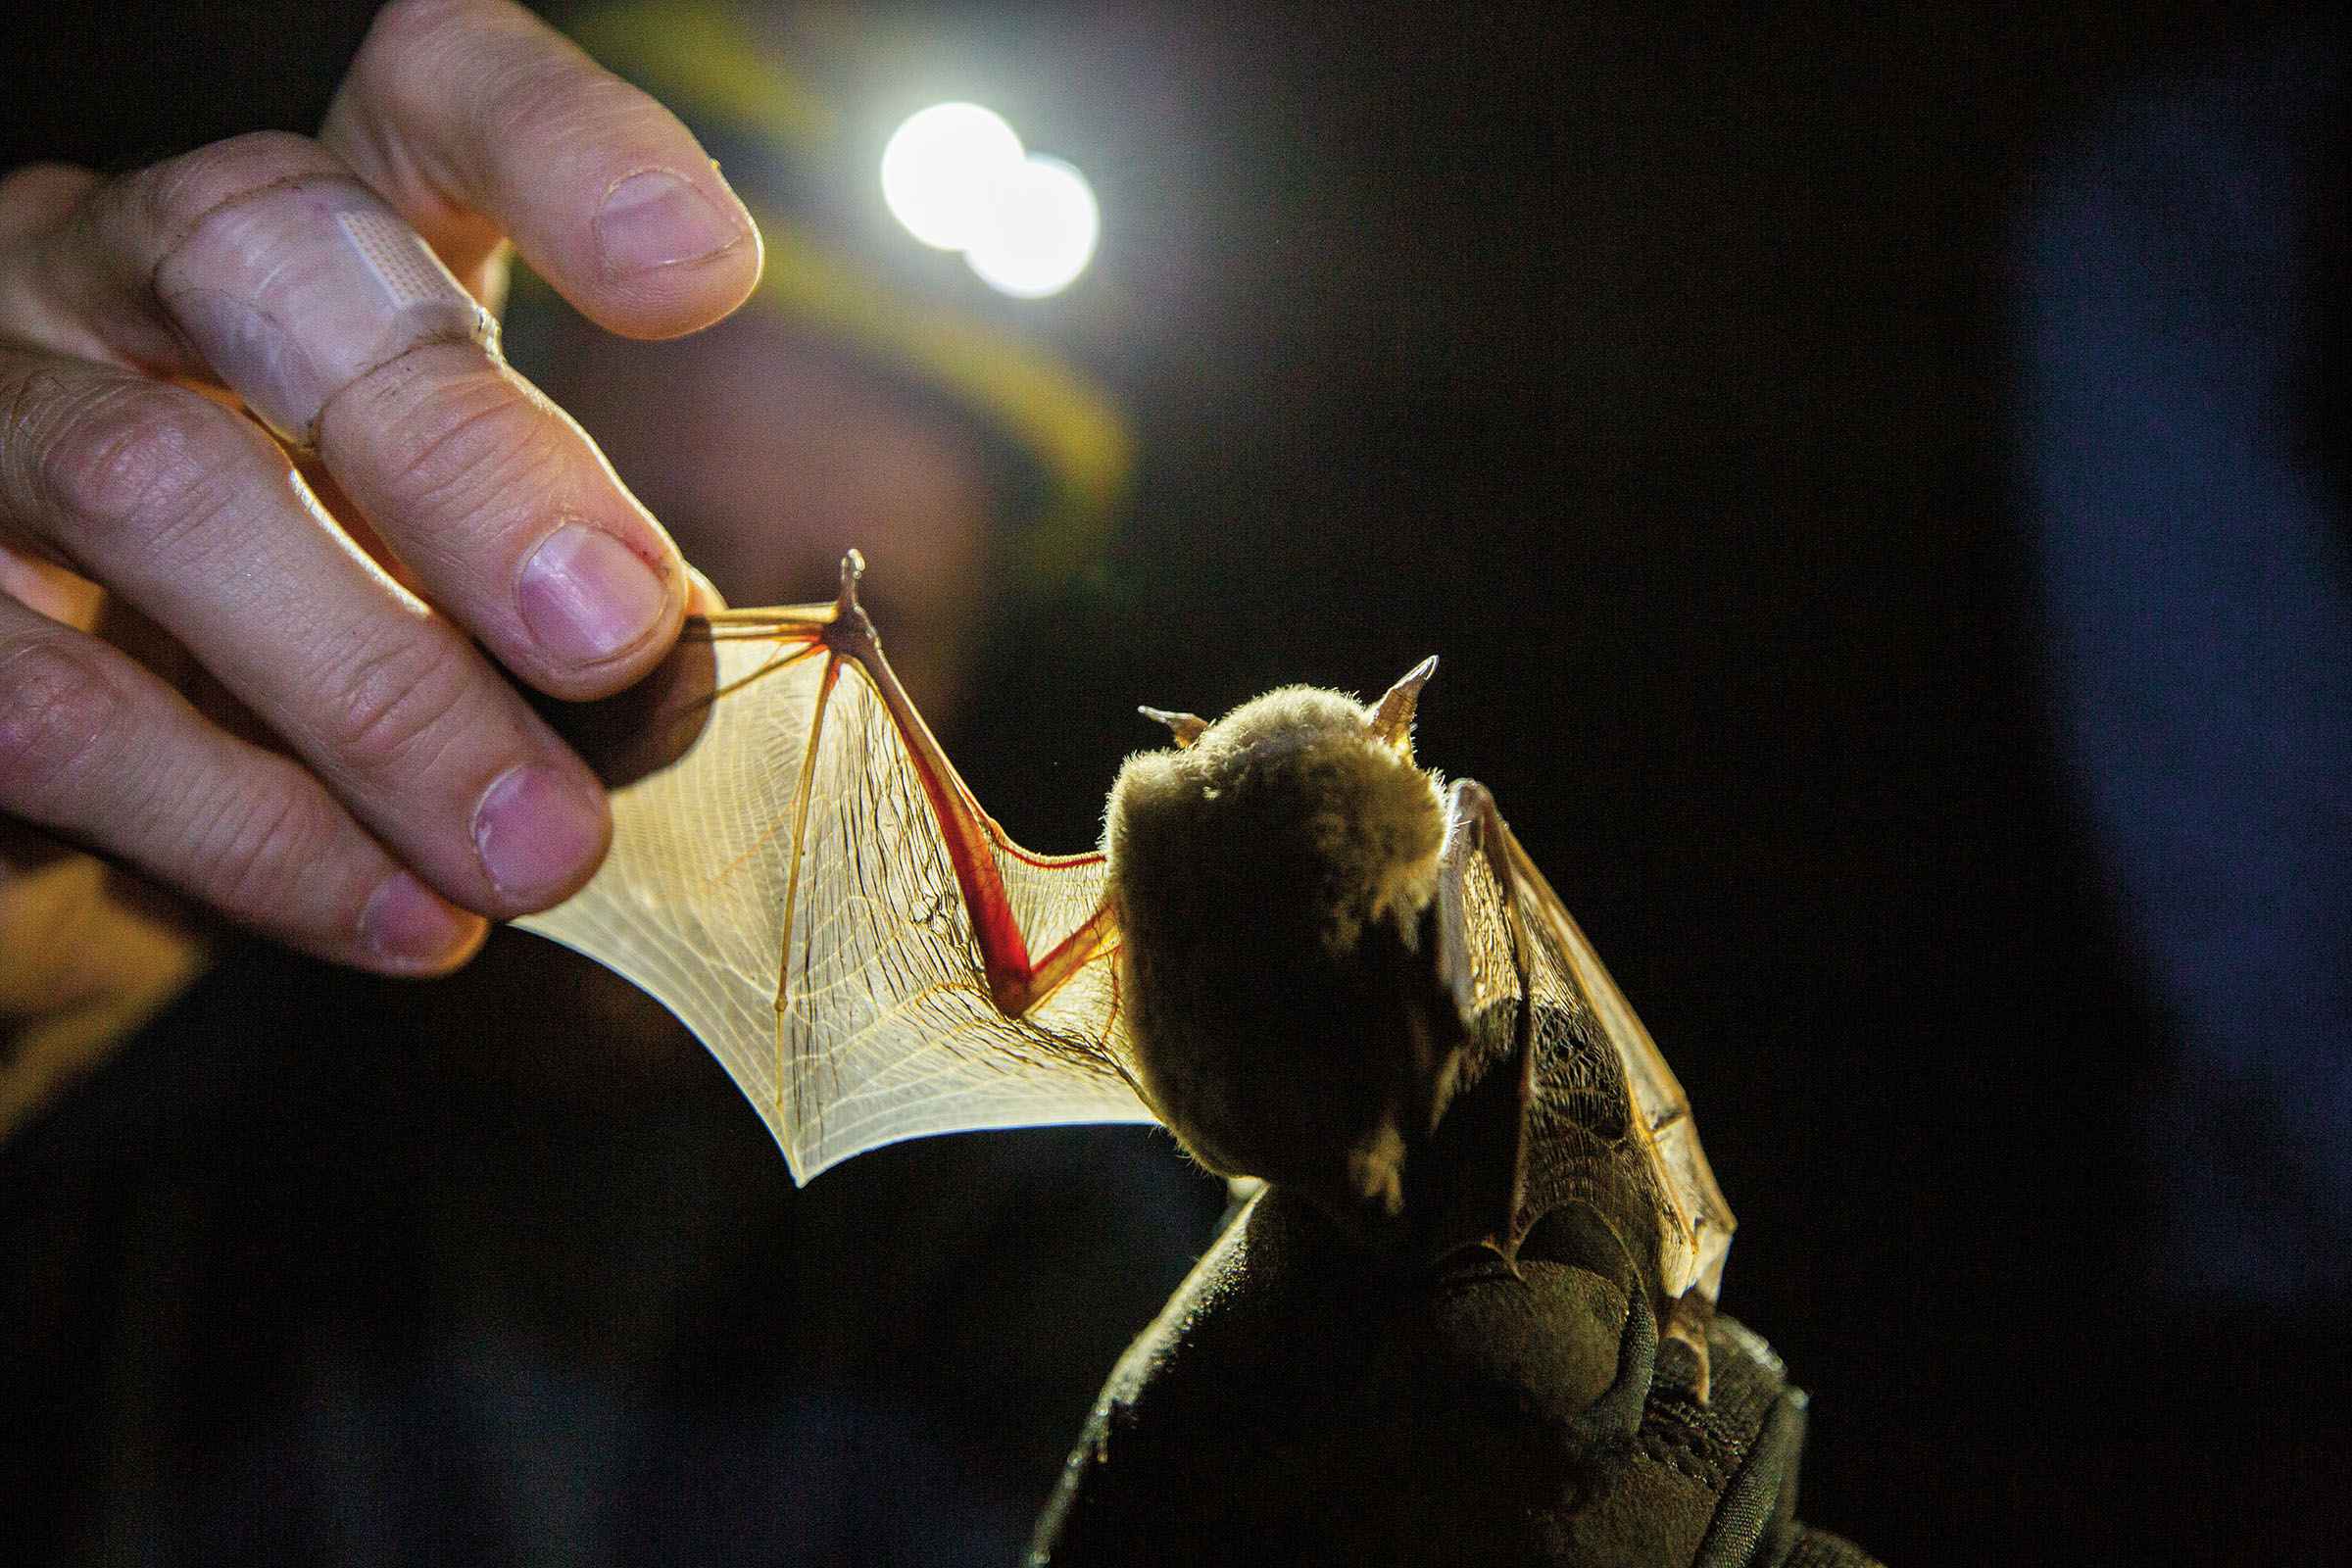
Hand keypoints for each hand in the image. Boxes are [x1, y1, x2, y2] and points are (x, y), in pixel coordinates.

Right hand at [0, 0, 758, 977]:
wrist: (68, 758)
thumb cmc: (307, 625)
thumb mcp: (446, 563)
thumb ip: (550, 570)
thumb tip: (660, 665)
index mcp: (304, 235)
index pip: (425, 90)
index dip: (564, 151)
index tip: (703, 275)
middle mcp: (112, 268)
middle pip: (270, 258)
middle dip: (464, 454)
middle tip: (611, 633)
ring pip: (148, 485)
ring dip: (377, 690)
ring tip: (539, 845)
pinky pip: (52, 704)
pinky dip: (250, 828)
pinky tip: (403, 913)